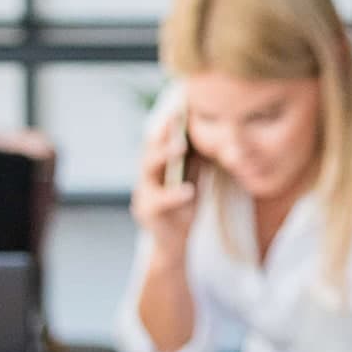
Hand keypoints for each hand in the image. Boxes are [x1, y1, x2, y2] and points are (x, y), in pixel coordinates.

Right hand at [130, 111, 198, 260]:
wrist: (174, 244)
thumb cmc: (183, 209)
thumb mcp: (193, 181)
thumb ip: (196, 163)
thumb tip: (208, 137)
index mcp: (156, 167)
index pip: (158, 140)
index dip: (167, 124)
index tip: (179, 107)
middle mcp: (145, 177)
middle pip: (149, 149)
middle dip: (162, 133)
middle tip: (176, 119)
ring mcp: (143, 193)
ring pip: (147, 170)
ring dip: (163, 156)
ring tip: (180, 147)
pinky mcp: (147, 213)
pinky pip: (159, 201)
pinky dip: (174, 195)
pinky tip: (189, 190)